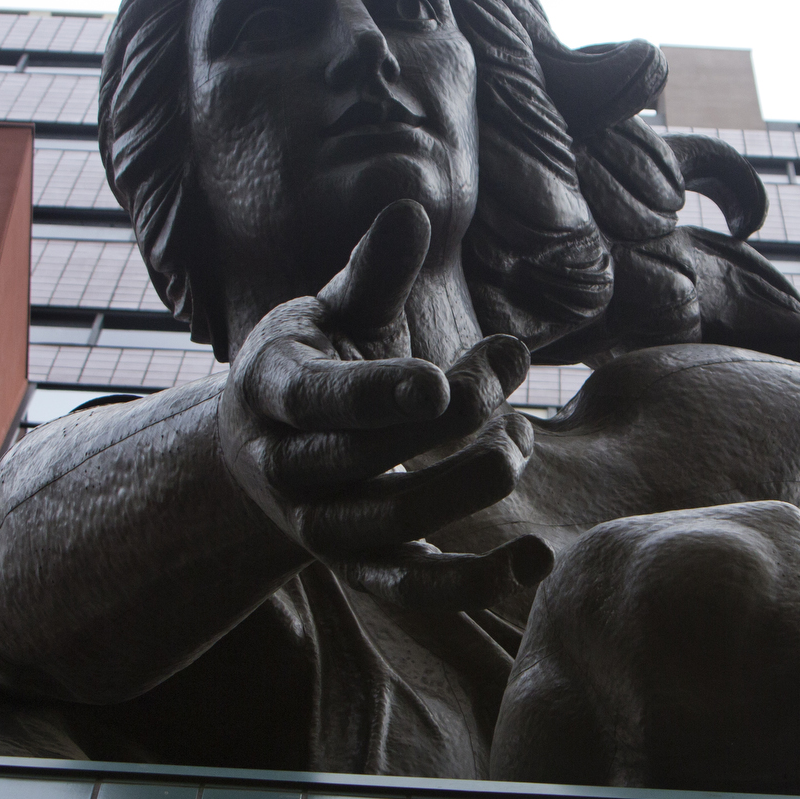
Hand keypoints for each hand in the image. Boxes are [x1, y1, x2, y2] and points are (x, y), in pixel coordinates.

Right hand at [218, 199, 553, 609]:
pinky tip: (536, 559)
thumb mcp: (332, 311)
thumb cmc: (315, 361)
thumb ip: (373, 271)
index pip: (318, 400)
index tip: (441, 386)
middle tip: (508, 368)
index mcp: (272, 391)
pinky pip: (414, 589)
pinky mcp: (360, 569)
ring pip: (391, 523)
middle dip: (449, 419)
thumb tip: (410, 209)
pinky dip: (474, 584)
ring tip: (524, 435)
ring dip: (467, 484)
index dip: (378, 395)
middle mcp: (286, 468)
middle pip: (364, 459)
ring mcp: (320, 526)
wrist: (263, 449)